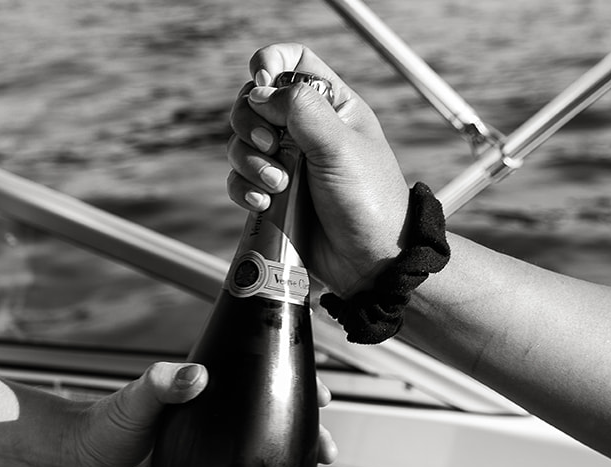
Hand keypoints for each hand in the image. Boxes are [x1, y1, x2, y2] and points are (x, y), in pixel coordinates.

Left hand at [68, 359, 337, 466]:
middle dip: (308, 437)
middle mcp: (217, 423)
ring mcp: (214, 455)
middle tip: (326, 452)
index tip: (320, 395)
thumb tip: (194, 375)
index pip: (262, 379)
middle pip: (275, 425)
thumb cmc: (104, 424)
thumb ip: (162, 383)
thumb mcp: (136, 399)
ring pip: (266, 461)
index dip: (295, 384)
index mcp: (208, 393)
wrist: (83, 465)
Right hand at [227, 44, 411, 297]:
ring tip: (278, 184)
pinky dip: (244, 188)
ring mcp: (287, 162)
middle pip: (254, 101)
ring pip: (241, 142)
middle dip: (251, 122)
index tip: (262, 79)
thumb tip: (260, 91)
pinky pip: (240, 180)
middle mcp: (305, 129)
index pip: (293, 60)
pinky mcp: (273, 195)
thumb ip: (300, 109)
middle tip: (271, 145)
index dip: (271, 60)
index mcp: (332, 105)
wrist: (370, 261)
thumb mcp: (339, 145)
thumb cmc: (370, 201)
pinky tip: (264, 202)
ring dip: (249, 161)